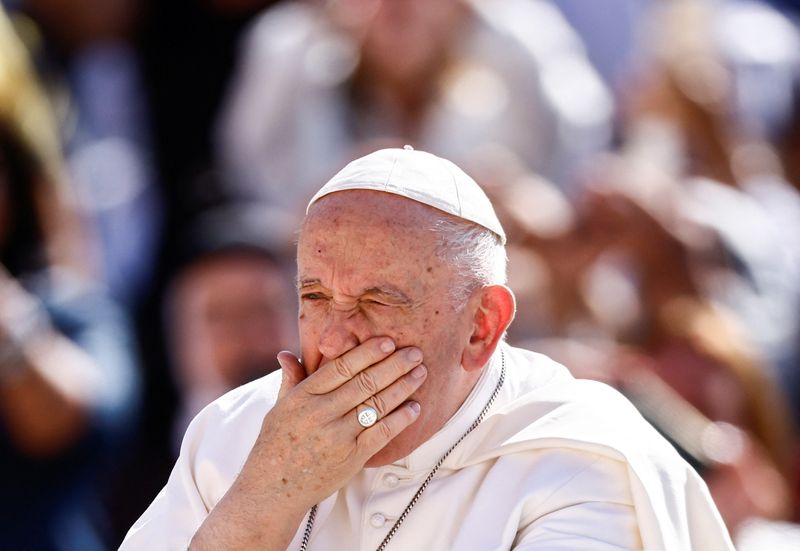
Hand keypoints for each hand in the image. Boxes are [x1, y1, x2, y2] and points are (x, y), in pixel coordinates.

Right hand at [191, 337, 426, 549]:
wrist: (272, 490)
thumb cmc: (276, 445)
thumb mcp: (278, 408)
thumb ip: (291, 380)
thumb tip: (287, 353)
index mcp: (303, 396)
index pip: (341, 367)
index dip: (368, 352)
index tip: (388, 341)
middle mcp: (321, 414)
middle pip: (365, 382)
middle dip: (394, 365)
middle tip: (415, 352)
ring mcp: (337, 437)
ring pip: (377, 405)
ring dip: (403, 387)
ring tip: (420, 374)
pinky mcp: (351, 458)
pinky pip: (382, 434)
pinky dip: (401, 420)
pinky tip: (414, 408)